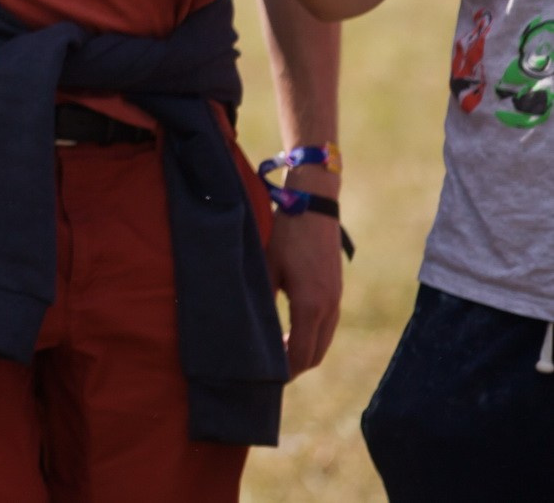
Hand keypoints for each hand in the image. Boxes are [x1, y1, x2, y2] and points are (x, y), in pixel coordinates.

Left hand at [265, 180, 342, 376]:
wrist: (314, 207)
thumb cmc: (285, 235)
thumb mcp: (265, 268)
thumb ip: (262, 300)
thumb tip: (250, 328)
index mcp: (311, 306)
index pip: (301, 354)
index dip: (285, 371)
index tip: (267, 379)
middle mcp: (329, 308)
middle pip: (315, 354)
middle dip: (295, 367)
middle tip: (270, 373)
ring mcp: (336, 300)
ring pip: (324, 341)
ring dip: (305, 353)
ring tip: (279, 357)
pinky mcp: (336, 291)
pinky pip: (327, 326)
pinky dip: (312, 337)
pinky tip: (291, 333)